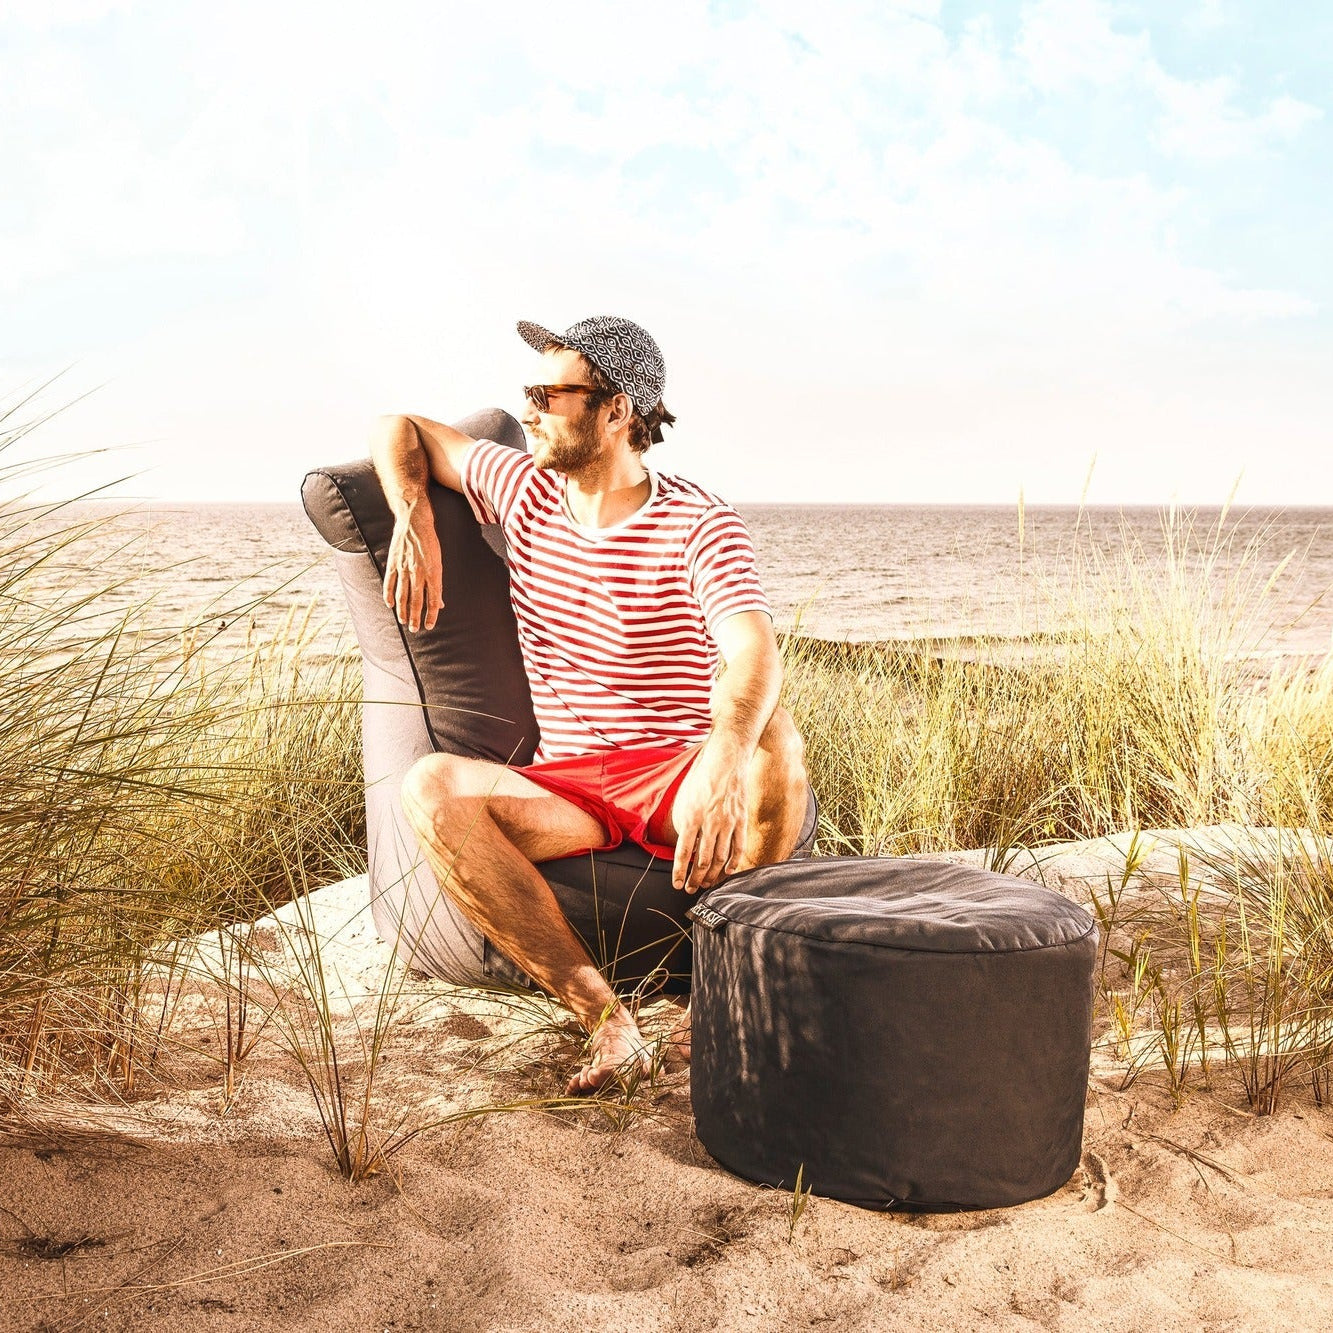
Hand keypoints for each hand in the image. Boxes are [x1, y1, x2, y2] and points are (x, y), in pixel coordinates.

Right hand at [383, 502, 442, 631]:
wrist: (414, 522)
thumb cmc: (430, 542)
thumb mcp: (439, 562)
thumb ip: (437, 583)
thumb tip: (439, 603)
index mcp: (433, 572)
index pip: (433, 600)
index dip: (431, 615)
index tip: (429, 626)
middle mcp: (418, 573)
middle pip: (417, 601)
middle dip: (416, 617)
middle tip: (415, 629)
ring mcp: (404, 568)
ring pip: (402, 595)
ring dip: (403, 611)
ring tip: (403, 621)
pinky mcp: (393, 563)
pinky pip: (389, 583)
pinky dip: (388, 595)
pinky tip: (389, 605)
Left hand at [671, 738, 748, 892]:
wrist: (726, 760)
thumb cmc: (701, 777)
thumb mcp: (684, 798)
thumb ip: (683, 822)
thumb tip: (684, 843)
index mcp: (691, 816)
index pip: (683, 853)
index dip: (679, 872)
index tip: (677, 885)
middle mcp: (709, 822)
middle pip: (701, 860)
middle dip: (695, 879)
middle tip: (691, 889)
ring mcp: (728, 822)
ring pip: (719, 858)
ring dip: (712, 875)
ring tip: (707, 884)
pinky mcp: (741, 820)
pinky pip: (738, 847)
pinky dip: (733, 862)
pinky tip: (727, 871)